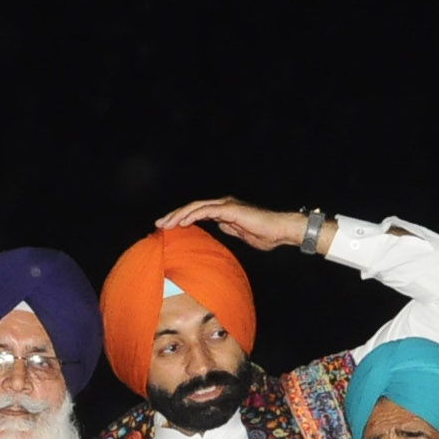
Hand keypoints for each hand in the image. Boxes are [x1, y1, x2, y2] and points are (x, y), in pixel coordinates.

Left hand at [155, 197, 317, 255]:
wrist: (281, 231)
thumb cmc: (265, 234)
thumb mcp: (240, 233)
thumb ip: (228, 228)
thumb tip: (218, 227)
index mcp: (224, 210)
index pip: (197, 213)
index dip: (181, 218)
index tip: (168, 228)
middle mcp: (223, 204)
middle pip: (192, 208)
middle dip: (174, 216)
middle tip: (158, 224)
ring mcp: (226, 205)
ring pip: (196, 207)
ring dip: (178, 215)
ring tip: (165, 224)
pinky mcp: (230, 209)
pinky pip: (206, 211)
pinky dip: (192, 215)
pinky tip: (181, 222)